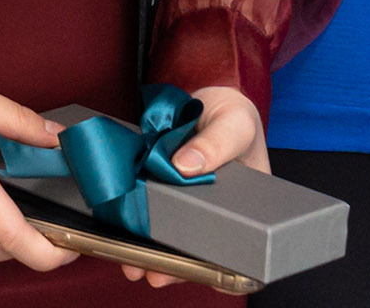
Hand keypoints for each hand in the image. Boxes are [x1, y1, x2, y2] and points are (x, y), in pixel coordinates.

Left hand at [120, 86, 264, 287]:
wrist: (206, 96)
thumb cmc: (232, 114)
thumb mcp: (234, 123)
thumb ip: (215, 143)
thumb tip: (185, 166)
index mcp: (248, 205)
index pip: (241, 247)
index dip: (225, 269)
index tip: (203, 274)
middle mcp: (218, 212)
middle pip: (201, 251)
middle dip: (178, 267)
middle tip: (156, 274)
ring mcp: (190, 205)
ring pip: (173, 240)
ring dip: (153, 254)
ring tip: (133, 265)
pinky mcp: (164, 193)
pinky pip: (152, 215)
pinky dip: (138, 227)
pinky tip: (122, 234)